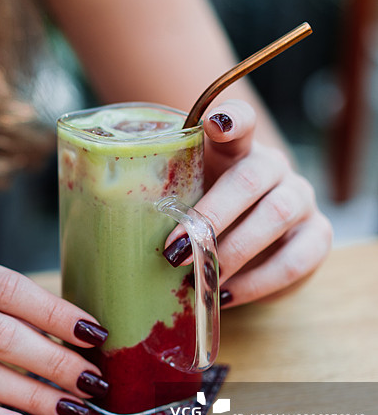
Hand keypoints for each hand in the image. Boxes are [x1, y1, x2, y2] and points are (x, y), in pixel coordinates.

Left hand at [163, 100, 332, 305]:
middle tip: (174, 252)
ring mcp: (299, 199)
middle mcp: (273, 167)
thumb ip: (157, 196)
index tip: (215, 125)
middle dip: (211, 216)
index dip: (230, 119)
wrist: (248, 246)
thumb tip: (98, 218)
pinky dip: (258, 283)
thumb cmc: (202, 217)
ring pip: (276, 216)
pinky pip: (294, 260)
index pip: (240, 121)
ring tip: (202, 279)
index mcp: (236, 149)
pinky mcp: (316, 237)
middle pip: (250, 178)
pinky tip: (226, 294)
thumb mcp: (181, 200)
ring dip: (233, 251)